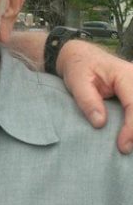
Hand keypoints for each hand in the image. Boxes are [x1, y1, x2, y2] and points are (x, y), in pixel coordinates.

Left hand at [56, 39, 132, 153]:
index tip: (122, 146)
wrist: (81, 56)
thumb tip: (100, 123)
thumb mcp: (76, 81)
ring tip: (129, 144)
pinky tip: (131, 135)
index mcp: (125, 74)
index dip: (132, 129)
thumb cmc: (79, 67)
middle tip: (126, 149)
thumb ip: (87, 101)